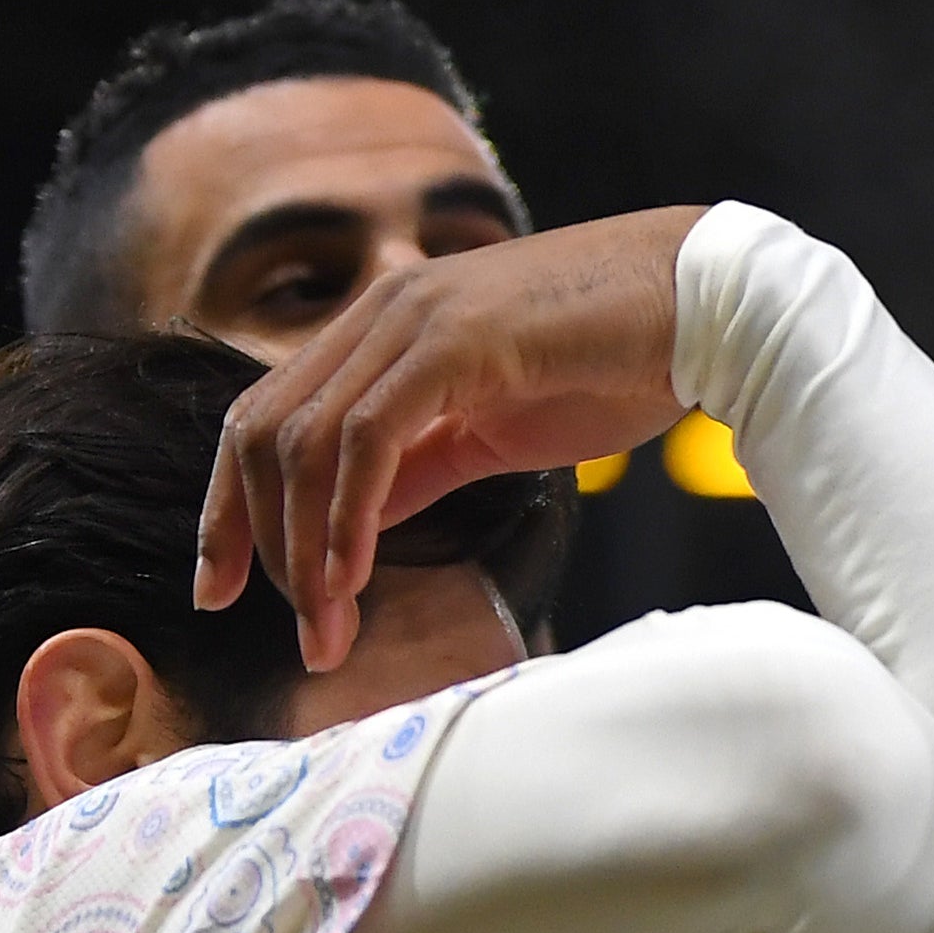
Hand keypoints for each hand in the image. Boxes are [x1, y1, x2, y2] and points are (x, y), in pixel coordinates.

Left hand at [198, 207, 713, 669]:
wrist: (709, 307)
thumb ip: (416, 462)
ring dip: (301, 548)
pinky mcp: (454, 340)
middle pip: (258, 432)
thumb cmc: (614, 362)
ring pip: (301, 441)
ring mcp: (413, 319)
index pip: (263, 417)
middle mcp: (380, 312)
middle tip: (287, 625)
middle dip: (250, 538)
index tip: (224, 589)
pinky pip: (364, 437)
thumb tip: (347, 526)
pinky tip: (353, 576)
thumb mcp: (492, 426)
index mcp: (383, 328)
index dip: (230, 507)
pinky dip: (343, 515)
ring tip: (327, 623)